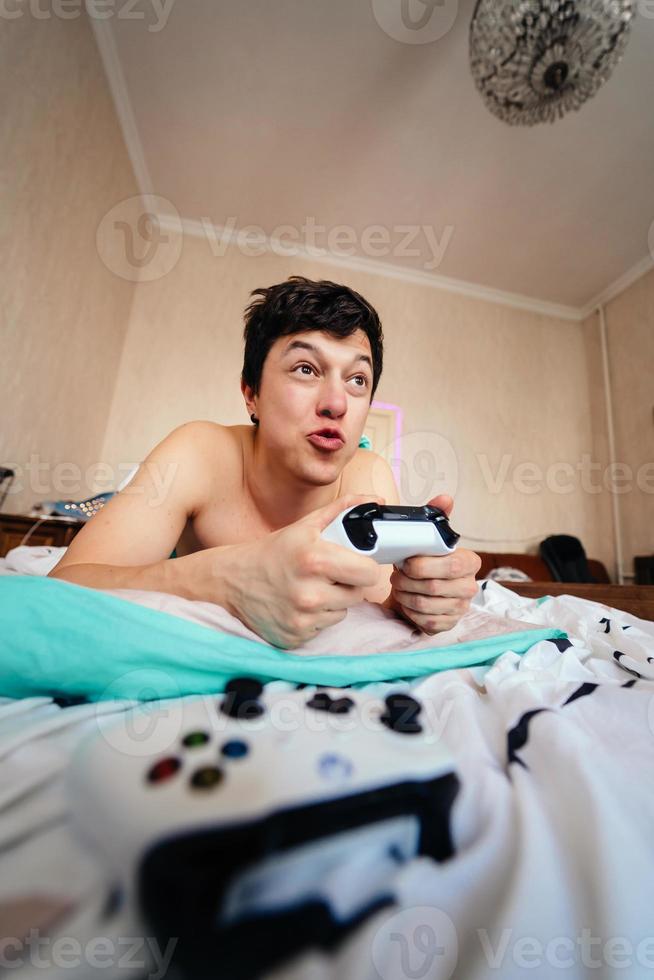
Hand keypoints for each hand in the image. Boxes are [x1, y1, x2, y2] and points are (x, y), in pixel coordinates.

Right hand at [222, 493, 383, 648]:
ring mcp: (302, 618)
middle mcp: (310, 593)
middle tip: (327, 575)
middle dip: (348, 584)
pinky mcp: (295, 637)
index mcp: (315, 560)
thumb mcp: (305, 526)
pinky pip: (324, 627)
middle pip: (358, 594)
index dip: (365, 567)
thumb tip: (376, 499)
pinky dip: (316, 618)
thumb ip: (343, 510)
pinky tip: (299, 605)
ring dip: (333, 602)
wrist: (231, 582)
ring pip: (342, 612)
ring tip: (310, 588)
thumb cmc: (273, 552)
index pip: (369, 573)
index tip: (355, 564)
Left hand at [388, 494, 480, 634]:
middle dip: (408, 581)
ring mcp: (460, 608)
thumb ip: (437, 516)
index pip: (452, 565)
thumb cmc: (425, 561)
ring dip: (405, 595)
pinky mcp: (448, 624)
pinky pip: (425, 621)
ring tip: (399, 586)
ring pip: (426, 604)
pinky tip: (406, 601)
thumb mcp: (429, 537)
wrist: (420, 588)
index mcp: (470, 562)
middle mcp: (470, 587)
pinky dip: (409, 611)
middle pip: (434, 587)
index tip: (406, 562)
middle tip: (396, 575)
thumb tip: (445, 498)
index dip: (424, 565)